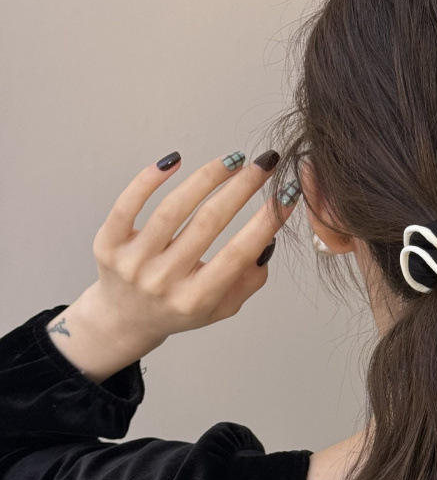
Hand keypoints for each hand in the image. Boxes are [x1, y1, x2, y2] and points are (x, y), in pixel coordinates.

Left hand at [45, 150, 298, 383]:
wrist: (123, 321)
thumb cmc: (180, 309)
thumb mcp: (222, 308)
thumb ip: (249, 281)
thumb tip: (266, 240)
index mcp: (196, 299)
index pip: (238, 253)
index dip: (267, 221)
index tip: (286, 194)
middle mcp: (164, 281)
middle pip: (209, 222)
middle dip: (242, 187)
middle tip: (265, 164)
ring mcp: (133, 262)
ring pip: (174, 208)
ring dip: (208, 176)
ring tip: (233, 160)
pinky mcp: (107, 244)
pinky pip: (128, 203)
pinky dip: (151, 178)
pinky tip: (175, 159)